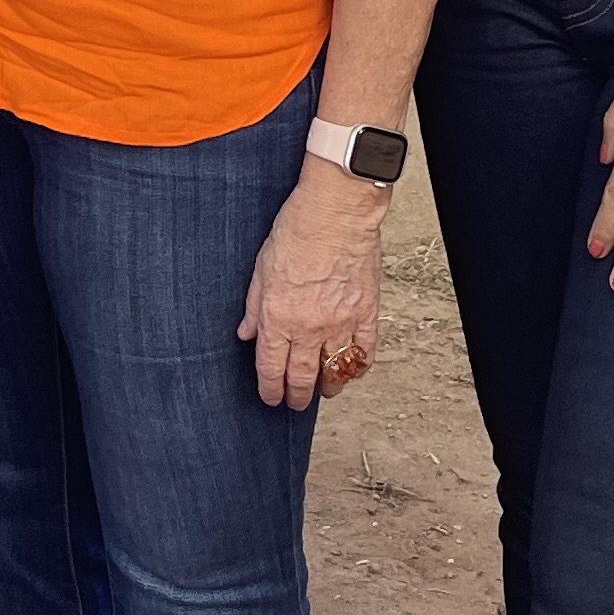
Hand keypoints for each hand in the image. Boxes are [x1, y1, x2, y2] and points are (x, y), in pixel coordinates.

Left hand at [238, 164, 387, 408]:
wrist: (337, 212)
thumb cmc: (297, 231)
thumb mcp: (261, 268)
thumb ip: (254, 306)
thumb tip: (246, 333)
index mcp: (279, 317)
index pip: (271, 368)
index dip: (270, 389)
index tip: (270, 398)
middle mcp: (310, 327)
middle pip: (302, 377)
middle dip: (296, 396)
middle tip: (294, 402)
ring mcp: (341, 322)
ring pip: (334, 370)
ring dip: (327, 387)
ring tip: (323, 392)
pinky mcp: (367, 313)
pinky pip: (364, 352)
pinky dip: (357, 366)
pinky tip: (351, 370)